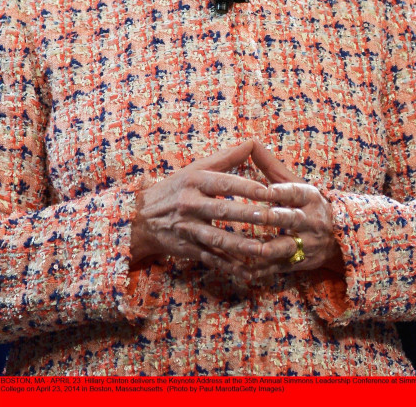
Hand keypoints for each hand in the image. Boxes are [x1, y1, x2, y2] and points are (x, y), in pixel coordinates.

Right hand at [130, 139, 342, 281]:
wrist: (142, 218)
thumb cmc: (175, 188)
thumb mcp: (195, 169)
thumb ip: (226, 158)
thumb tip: (252, 143)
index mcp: (194, 181)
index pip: (224, 183)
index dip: (247, 187)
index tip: (270, 191)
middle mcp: (189, 204)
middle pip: (223, 210)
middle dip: (248, 215)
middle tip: (273, 218)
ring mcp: (188, 229)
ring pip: (219, 238)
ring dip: (243, 245)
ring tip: (266, 249)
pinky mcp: (188, 249)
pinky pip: (212, 259)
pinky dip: (230, 267)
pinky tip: (249, 273)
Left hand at [237, 139, 343, 280]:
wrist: (338, 239)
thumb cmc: (306, 204)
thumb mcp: (294, 183)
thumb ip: (271, 166)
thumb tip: (250, 142)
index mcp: (310, 198)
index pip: (295, 192)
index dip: (280, 191)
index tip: (264, 190)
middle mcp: (310, 222)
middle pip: (291, 220)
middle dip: (272, 218)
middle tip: (252, 215)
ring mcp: (305, 245)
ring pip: (285, 248)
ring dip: (265, 248)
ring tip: (246, 247)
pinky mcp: (297, 265)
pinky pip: (276, 269)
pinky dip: (258, 269)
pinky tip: (239, 268)